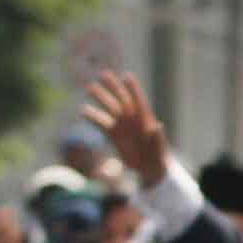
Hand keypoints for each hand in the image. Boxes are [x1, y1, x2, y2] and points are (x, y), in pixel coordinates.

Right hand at [78, 71, 178, 192]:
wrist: (149, 168)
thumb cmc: (158, 157)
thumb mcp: (160, 149)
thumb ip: (158, 137)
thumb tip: (158, 126)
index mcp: (146, 118)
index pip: (139, 100)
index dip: (133, 88)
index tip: (126, 76)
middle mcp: (132, 118)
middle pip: (121, 99)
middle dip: (113, 87)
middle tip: (103, 74)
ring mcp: (121, 125)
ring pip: (109, 107)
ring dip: (100, 97)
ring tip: (90, 87)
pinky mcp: (113, 134)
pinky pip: (101, 123)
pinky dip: (92, 117)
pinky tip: (82, 110)